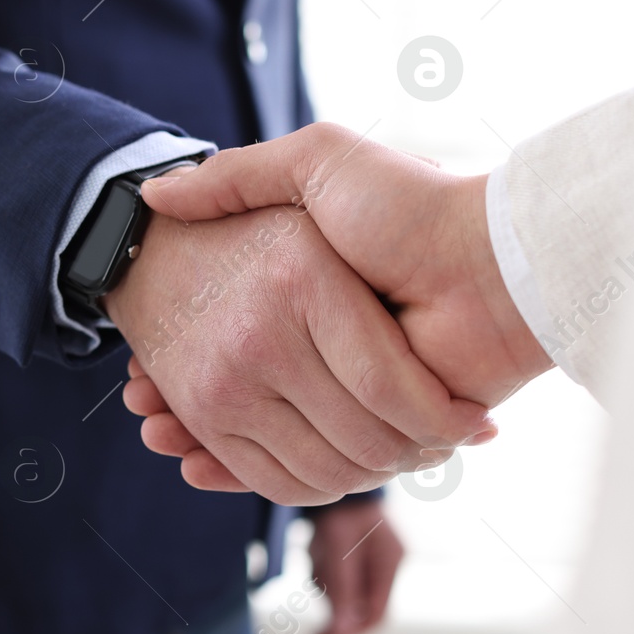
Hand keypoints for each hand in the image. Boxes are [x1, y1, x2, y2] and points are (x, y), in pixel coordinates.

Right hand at [125, 125, 552, 480]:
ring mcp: (343, 389)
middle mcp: (320, 345)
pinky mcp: (373, 428)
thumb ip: (243, 174)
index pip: (228, 330)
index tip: (139, 363)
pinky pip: (295, 463)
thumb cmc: (409, 204)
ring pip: (258, 431)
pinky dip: (248, 470)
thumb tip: (157, 196)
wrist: (494, 260)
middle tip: (143, 406)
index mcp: (308, 292)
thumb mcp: (319, 162)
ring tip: (159, 429)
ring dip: (208, 438)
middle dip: (183, 402)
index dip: (180, 350)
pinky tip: (197, 457)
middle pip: (235, 388)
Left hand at [309, 499, 402, 633]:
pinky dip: (324, 576)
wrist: (335, 473)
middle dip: (336, 616)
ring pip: (347, 599)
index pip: (377, 616)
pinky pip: (339, 583)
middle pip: (362, 612)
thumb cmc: (339, 508)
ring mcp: (373, 565)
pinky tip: (318, 549)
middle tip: (312, 630)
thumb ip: (342, 587)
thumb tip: (342, 631)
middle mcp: (386, 567)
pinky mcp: (358, 560)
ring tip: (317, 551)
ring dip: (327, 587)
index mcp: (390, 563)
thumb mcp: (337, 546)